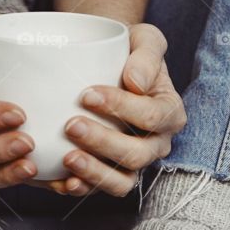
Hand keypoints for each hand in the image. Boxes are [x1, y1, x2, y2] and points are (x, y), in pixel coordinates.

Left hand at [60, 23, 186, 196]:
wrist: (107, 63)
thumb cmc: (127, 50)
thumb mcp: (144, 40)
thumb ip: (147, 54)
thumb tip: (136, 82)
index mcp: (169, 112)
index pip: (152, 117)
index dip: (122, 108)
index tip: (87, 94)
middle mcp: (156, 143)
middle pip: (136, 155)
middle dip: (103, 142)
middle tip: (71, 125)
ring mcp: (133, 164)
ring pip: (121, 181)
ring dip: (94, 172)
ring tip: (67, 157)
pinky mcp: (110, 175)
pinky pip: (98, 190)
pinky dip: (80, 188)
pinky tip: (60, 181)